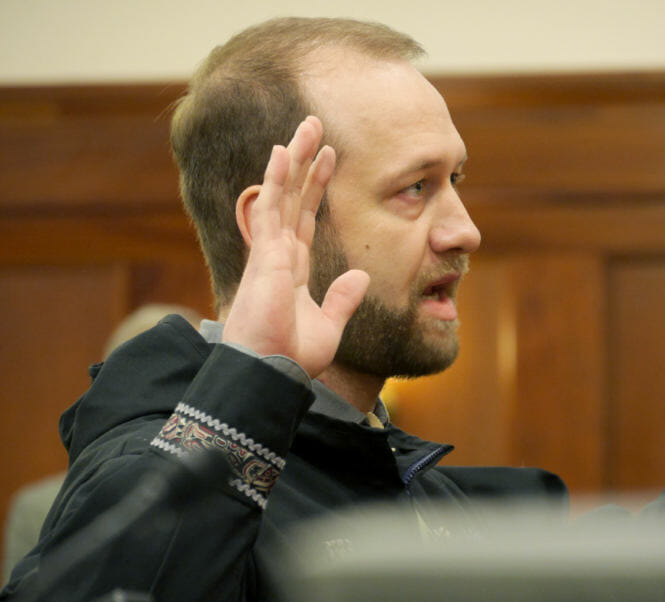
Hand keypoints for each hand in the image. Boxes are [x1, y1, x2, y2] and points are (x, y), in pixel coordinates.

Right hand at [222, 116, 368, 377]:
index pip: (306, 217)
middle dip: (305, 161)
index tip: (329, 158)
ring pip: (283, 193)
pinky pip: (271, 208)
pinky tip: (283, 152)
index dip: (316, 186)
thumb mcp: (327, 326)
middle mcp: (279, 253)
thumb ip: (343, 299)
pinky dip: (276, 179)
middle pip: (294, 197)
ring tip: (307, 126)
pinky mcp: (265, 254)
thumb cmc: (291, 356)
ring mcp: (270, 251)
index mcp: (292, 268)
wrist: (271, 374)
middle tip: (316, 126)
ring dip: (294, 159)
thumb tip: (361, 275)